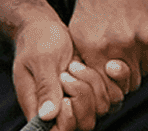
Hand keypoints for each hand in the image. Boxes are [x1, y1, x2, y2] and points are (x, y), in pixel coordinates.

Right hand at [11, 12, 113, 130]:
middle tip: (67, 73)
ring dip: (92, 84)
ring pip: (99, 110)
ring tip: (75, 65)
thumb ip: (45, 87)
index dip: (67, 120)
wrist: (47, 26)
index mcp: (38, 106)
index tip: (66, 99)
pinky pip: (110, 97)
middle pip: (83, 123)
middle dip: (82, 97)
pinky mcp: (92, 92)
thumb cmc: (37, 40)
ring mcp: (77, 101)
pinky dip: (104, 81)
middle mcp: (59, 109)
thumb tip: (46, 117)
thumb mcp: (40, 60)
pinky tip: (89, 65)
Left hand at [69, 0, 147, 99]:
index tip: (109, 81)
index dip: (110, 88)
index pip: (109, 90)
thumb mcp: (78, 30)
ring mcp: (143, 39)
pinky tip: (139, 30)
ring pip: (145, 68)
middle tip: (120, 62)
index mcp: (96, 48)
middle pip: (130, 83)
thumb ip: (86, 60)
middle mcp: (120, 46)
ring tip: (128, 40)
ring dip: (137, 61)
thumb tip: (94, 86)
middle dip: (125, 77)